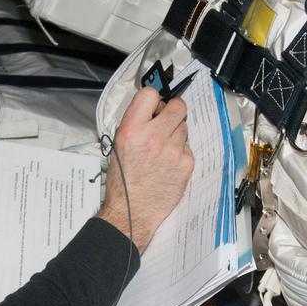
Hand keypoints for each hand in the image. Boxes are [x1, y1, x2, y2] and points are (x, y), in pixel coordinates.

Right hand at [97, 87, 193, 252]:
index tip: (155, 106)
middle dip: (173, 112)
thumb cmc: (123, 180)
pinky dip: (181, 152)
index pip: (150, 94)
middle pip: (177, 106)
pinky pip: (188, 147)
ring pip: (184, 127)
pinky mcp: (186, 163)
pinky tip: (169, 163)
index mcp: (132, 129)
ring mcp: (173, 150)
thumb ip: (135, 123)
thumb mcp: (118, 144)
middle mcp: (154, 137)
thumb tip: (152, 108)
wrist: (131, 210)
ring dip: (177, 133)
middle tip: (167, 122)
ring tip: (163, 149)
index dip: (154, 99)